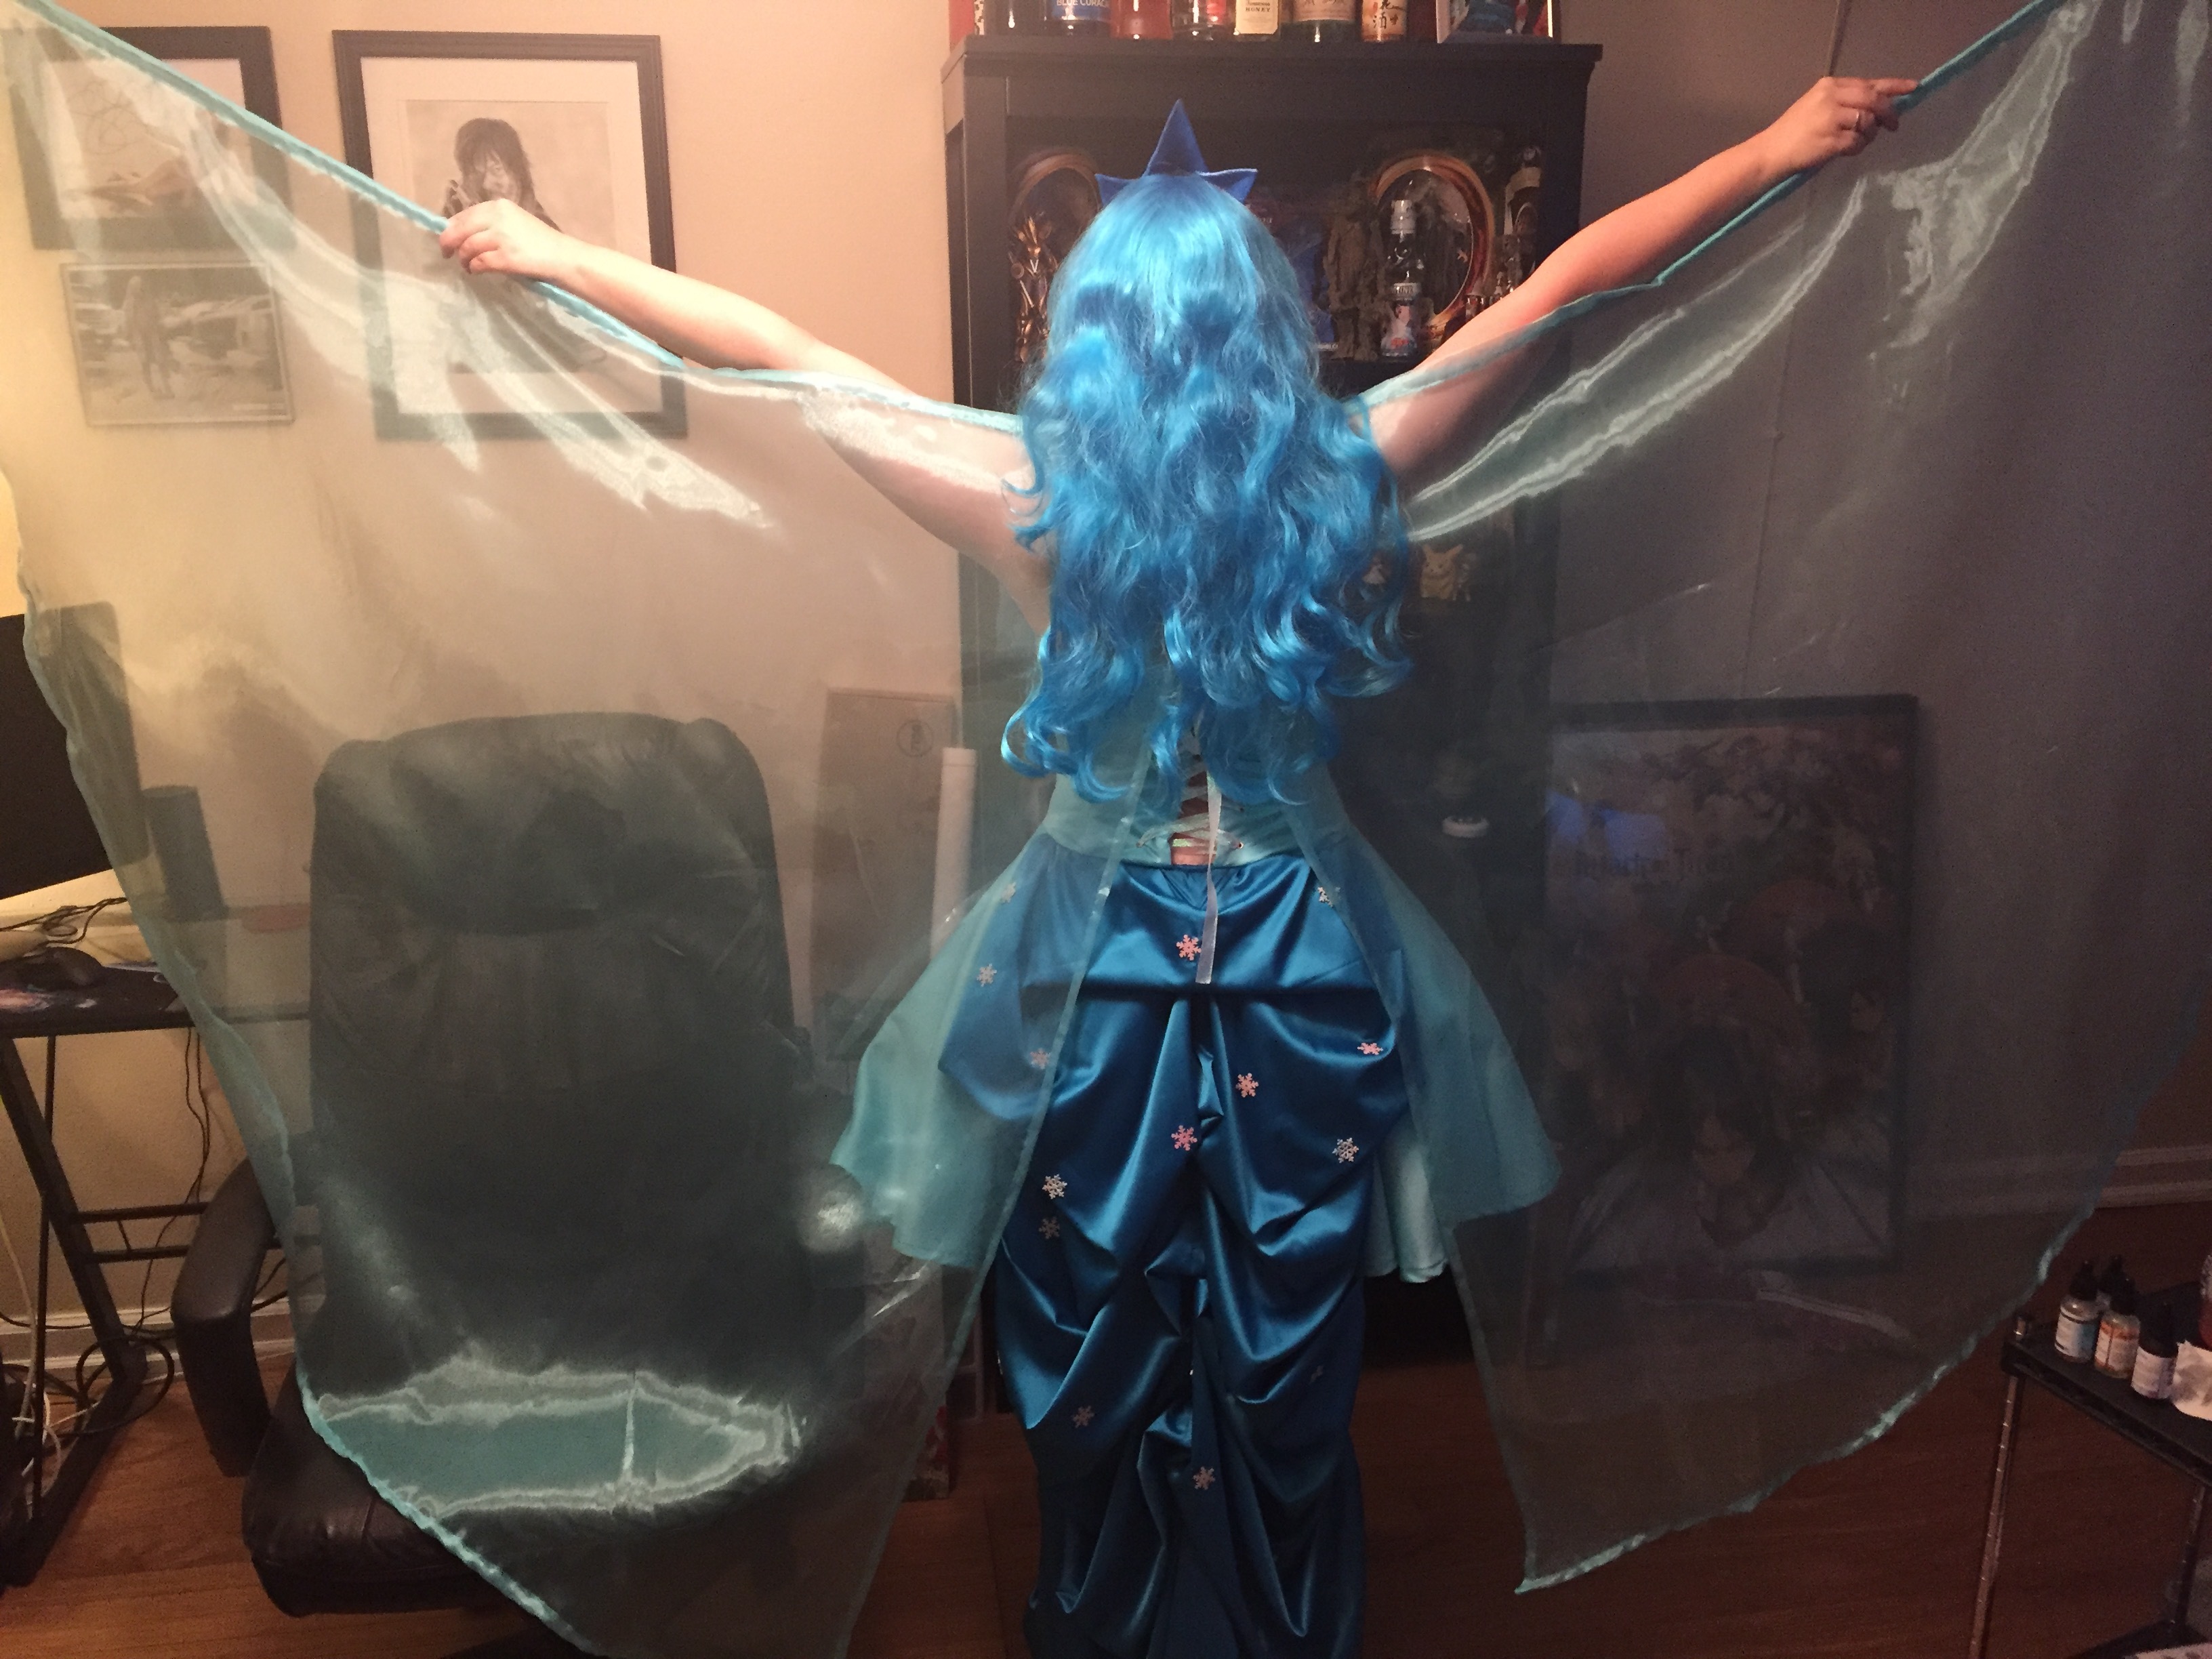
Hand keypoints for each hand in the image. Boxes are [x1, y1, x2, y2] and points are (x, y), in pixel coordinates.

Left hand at [437, 198, 578, 284]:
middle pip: (460, 229)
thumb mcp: (515, 223)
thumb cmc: (540, 243)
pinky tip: (476, 271)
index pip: (464, 215)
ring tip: (467, 267)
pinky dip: (475, 268)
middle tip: (447, 254)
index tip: (449, 239)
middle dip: (449, 243)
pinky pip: (479, 262)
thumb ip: (491, 223)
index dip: (451, 228)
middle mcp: (498, 217)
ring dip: (463, 259)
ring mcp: (502, 237)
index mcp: (499, 206)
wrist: (563, 258)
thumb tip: (463, 234)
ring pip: (467, 247)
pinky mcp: (506, 257)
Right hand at [1758, 76, 1918, 175]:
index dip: (1895, 86)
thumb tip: (1881, 107)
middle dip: (1889, 114)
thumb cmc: (1795, 132)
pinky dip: (1857, 148)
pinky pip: (1858, 142)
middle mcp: (1831, 97)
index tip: (1914, 88)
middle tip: (1893, 126)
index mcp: (1830, 86)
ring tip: (1856, 142)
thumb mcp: (1819, 106)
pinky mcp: (1831, 139)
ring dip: (1869, 135)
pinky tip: (1844, 151)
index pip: (1869, 83)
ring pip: (1868, 122)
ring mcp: (1831, 118)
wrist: (1770, 152)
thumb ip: (1847, 102)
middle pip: (1874, 100)